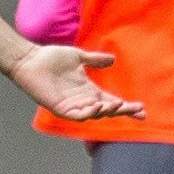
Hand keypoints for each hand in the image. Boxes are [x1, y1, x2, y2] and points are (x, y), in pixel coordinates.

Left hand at [9, 45, 144, 120]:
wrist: (31, 59)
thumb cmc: (52, 58)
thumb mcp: (78, 57)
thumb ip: (95, 60)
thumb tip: (112, 59)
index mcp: (89, 90)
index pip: (112, 101)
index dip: (126, 107)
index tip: (142, 109)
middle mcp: (83, 100)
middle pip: (108, 110)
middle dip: (123, 111)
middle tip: (136, 110)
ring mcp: (72, 106)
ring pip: (95, 115)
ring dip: (107, 111)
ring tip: (117, 104)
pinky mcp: (60, 108)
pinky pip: (78, 116)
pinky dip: (89, 113)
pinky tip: (98, 105)